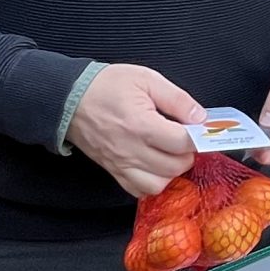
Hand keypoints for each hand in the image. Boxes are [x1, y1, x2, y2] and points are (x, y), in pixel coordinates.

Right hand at [69, 63, 199, 198]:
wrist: (69, 99)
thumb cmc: (106, 86)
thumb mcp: (146, 79)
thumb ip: (177, 99)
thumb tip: (200, 117)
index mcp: (141, 125)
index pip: (182, 143)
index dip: (198, 137)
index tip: (200, 129)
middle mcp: (131, 150)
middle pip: (174, 167)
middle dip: (187, 154)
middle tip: (184, 138)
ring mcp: (121, 164)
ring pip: (159, 185)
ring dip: (171, 171)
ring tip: (170, 153)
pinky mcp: (114, 171)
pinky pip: (139, 191)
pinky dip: (152, 182)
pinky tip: (155, 165)